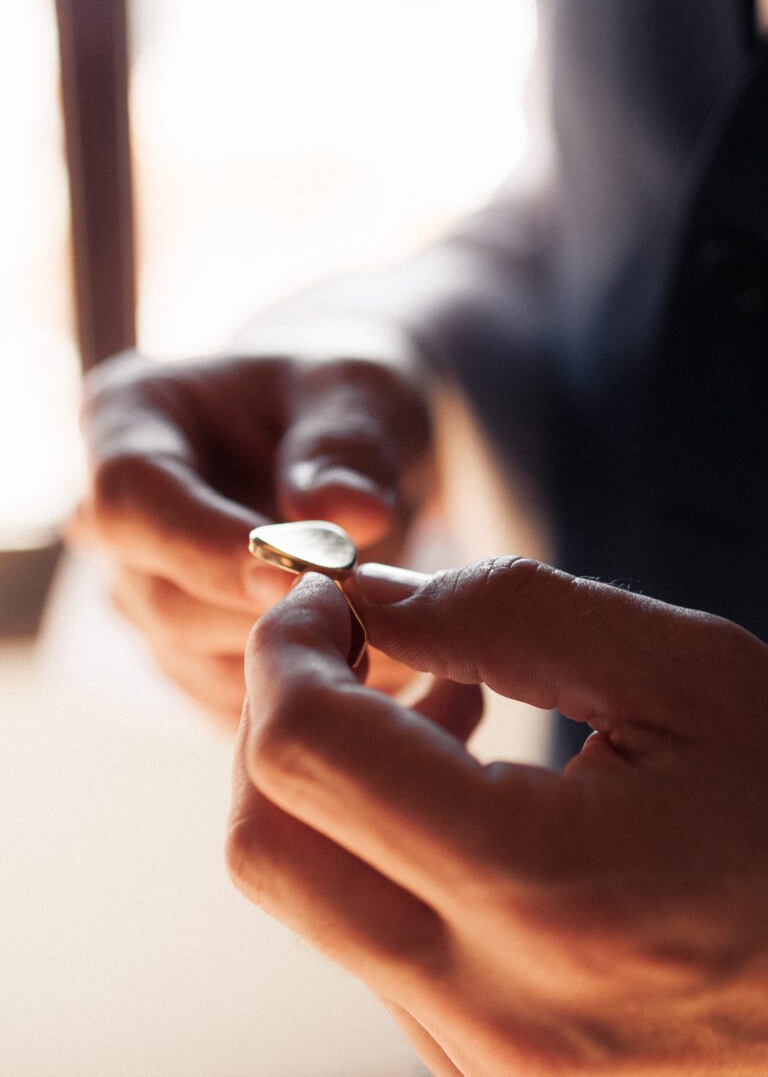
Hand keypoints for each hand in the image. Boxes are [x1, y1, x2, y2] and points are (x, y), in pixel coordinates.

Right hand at [75, 346, 429, 726]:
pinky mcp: (183, 650)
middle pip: (159, 595)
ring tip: (393, 636)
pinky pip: (226, 697)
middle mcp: (117, 518)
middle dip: (265, 613)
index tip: (300, 573)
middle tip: (374, 611)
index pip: (131, 497)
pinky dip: (299, 690)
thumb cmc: (344, 400)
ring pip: (194, 658)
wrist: (349, 445)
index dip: (206, 544)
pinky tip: (376, 666)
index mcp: (130, 418)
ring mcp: (144, 591)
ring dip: (292, 659)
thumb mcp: (362, 390)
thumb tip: (348, 515)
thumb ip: (350, 443)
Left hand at [228, 559, 767, 1074]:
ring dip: (326, 780)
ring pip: (307, 900)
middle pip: (266, 844)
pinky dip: (374, 848)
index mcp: (543, 890)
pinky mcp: (490, 1073)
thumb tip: (372, 598)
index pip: (308, 756)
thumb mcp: (687, 674)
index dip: (284, 651)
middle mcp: (492, 1007)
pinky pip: (370, 946)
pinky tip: (456, 790)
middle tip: (344, 641)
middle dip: (274, 715)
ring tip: (427, 704)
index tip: (320, 600)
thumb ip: (510, 615)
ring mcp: (484, 1063)